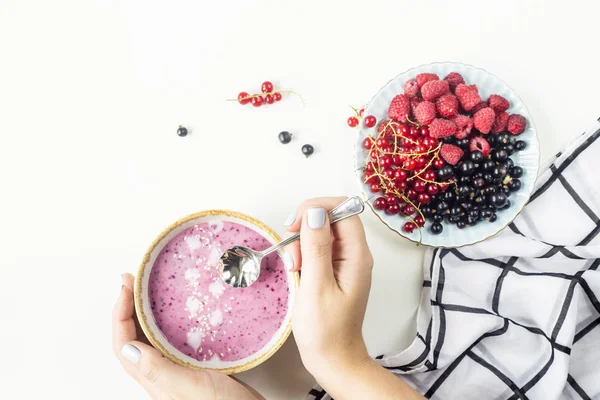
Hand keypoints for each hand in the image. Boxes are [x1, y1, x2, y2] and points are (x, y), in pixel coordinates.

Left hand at [112, 274, 263, 399]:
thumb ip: (159, 371)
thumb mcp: (189, 388)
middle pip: (133, 337)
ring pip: (152, 337)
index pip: (124, 344)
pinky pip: (174, 339)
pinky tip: (183, 311)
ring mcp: (177, 370)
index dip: (119, 313)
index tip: (126, 286)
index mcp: (153, 378)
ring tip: (150, 289)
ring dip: (147, 312)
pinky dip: (170, 321)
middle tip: (133, 279)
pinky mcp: (196, 366)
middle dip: (128, 306)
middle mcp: (161, 374)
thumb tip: (128, 348)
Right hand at [284, 197, 373, 383]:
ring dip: (300, 245)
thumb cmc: (325, 331)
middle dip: (305, 228)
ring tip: (295, 270)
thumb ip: (315, 247)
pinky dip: (302, 256)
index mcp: (357, 256)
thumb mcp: (316, 287)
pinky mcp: (332, 270)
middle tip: (293, 254)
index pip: (344, 210)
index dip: (317, 208)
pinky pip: (315, 250)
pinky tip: (298, 274)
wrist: (332, 359)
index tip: (294, 225)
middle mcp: (354, 254)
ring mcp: (343, 262)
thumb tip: (315, 212)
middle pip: (330, 219)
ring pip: (319, 233)